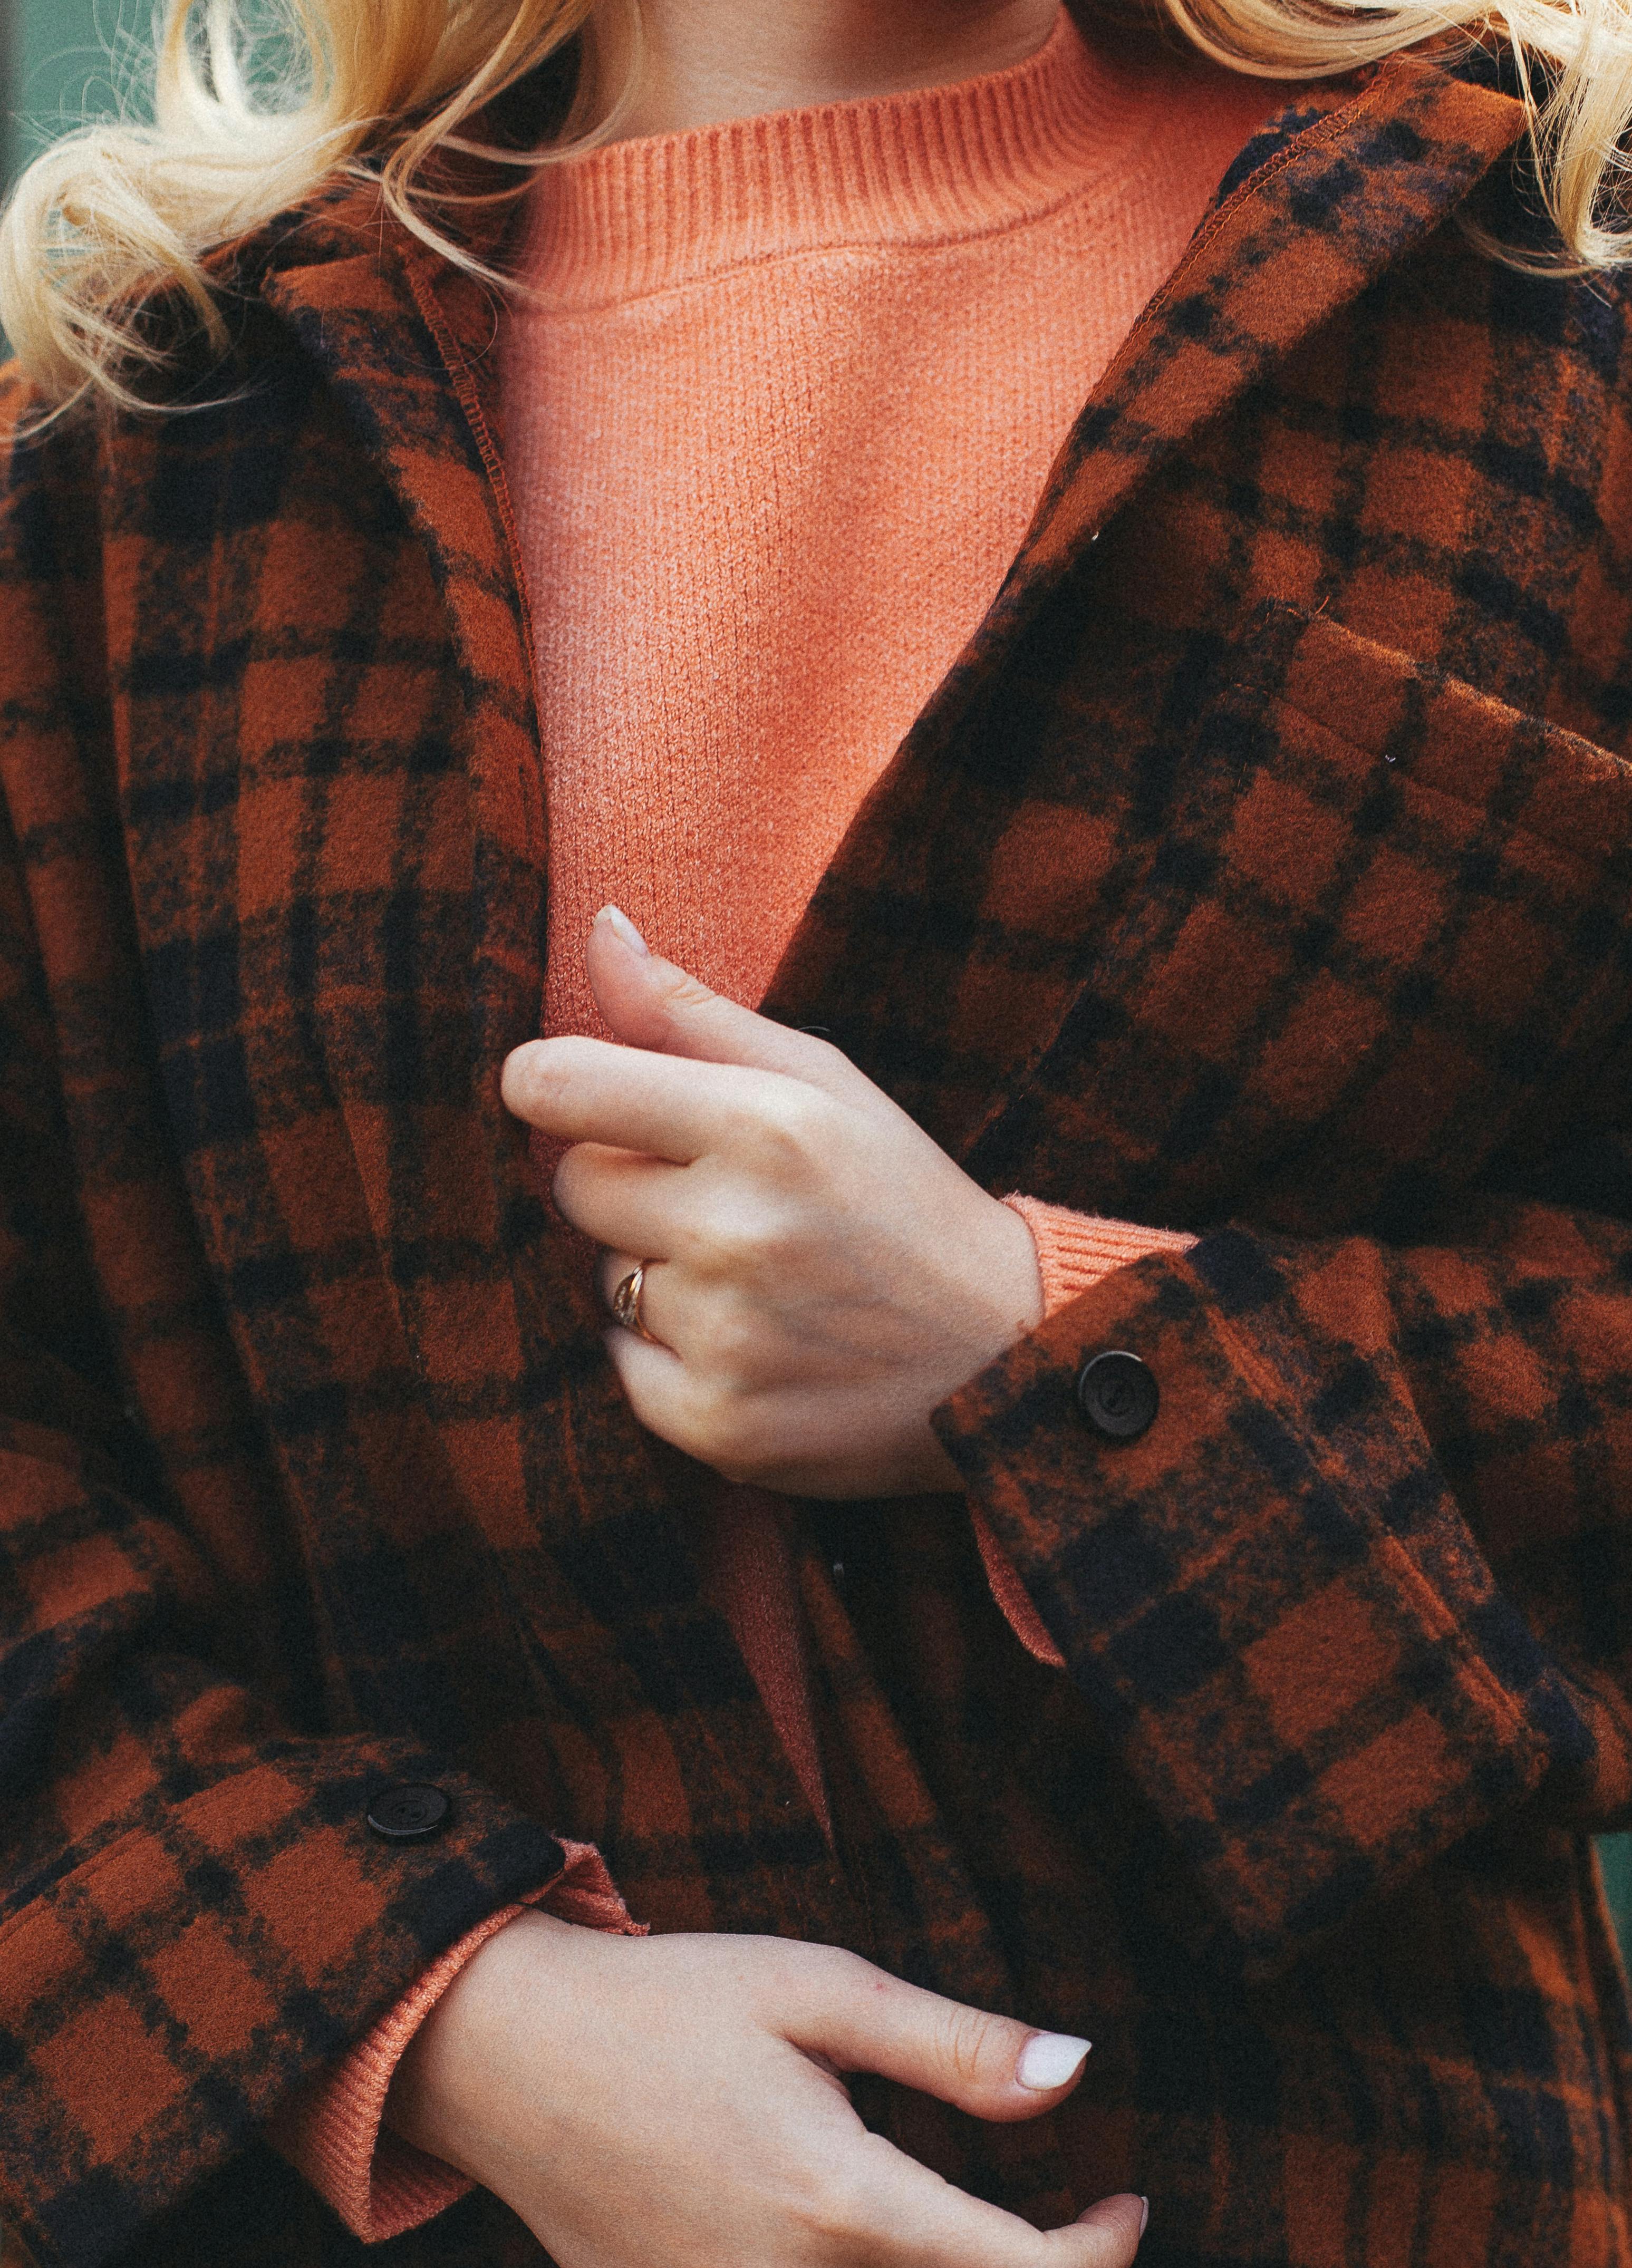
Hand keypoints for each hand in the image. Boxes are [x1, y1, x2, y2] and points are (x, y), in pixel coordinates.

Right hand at [387, 1913, 1146, 2267]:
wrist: (510, 2053)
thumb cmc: (671, 2001)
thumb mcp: (820, 1989)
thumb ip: (954, 2048)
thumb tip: (1078, 2075)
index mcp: (842, 2204)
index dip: (1102, 2253)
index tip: (1126, 2201)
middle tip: (1062, 2219)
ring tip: (971, 2227)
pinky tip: (865, 2236)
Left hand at [500, 907, 1043, 1496]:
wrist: (1010, 1355)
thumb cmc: (903, 1199)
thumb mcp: (823, 1082)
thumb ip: (693, 1013)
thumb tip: (599, 928)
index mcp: (765, 1125)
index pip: (561, 1085)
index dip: (553, 1085)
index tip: (577, 1095)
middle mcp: (738, 1230)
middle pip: (575, 1185)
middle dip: (631, 1185)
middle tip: (728, 1204)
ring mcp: (726, 1335)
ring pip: (605, 1278)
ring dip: (661, 1274)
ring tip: (761, 1281)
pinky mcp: (717, 1424)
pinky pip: (624, 1366)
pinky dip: (673, 1358)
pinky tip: (758, 1346)